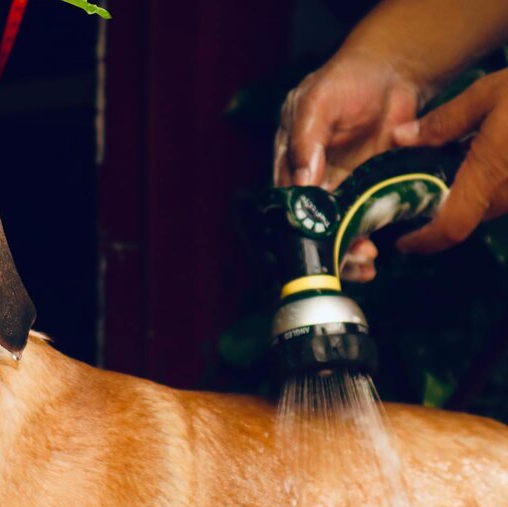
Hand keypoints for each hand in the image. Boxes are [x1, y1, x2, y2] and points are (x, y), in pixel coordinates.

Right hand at [275, 51, 421, 281]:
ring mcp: (338, 186)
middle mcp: (309, 177)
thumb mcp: (319, 100)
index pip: (286, 196)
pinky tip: (375, 257)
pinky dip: (366, 240)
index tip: (315, 237)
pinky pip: (361, 221)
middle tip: (347, 257)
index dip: (298, 220)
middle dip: (324, 245)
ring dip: (346, 250)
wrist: (393, 72)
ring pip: (334, 228)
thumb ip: (307, 137)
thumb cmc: (348, 78)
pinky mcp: (364, 189)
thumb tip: (302, 179)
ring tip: (365, 261)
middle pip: (309, 220)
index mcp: (288, 156)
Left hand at [393, 68, 507, 252]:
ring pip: (492, 206)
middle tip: (420, 191)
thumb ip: (444, 122)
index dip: (425, 242)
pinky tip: (494, 156)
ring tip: (455, 167)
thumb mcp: (489, 93)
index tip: (404, 241)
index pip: (451, 227)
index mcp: (489, 174)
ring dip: (471, 195)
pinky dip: (495, 184)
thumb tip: (401, 138)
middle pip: (468, 216)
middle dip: (442, 210)